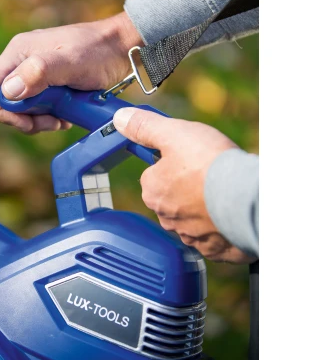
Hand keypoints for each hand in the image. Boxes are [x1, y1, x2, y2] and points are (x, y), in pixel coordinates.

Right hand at [0, 12, 141, 133]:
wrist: (121, 48)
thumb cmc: (98, 52)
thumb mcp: (70, 62)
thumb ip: (39, 73)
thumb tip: (8, 92)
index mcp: (19, 52)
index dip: (2, 109)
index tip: (27, 121)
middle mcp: (23, 62)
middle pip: (6, 100)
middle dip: (23, 118)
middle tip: (50, 123)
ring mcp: (36, 72)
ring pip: (23, 106)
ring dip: (38, 120)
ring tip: (60, 121)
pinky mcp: (50, 83)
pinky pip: (39, 105)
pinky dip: (48, 116)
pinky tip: (65, 117)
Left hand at [113, 107, 255, 263]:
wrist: (247, 198)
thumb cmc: (210, 165)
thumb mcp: (173, 133)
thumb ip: (145, 127)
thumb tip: (120, 119)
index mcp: (153, 191)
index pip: (153, 174)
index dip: (170, 162)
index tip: (186, 157)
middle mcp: (165, 217)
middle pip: (171, 196)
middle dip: (185, 185)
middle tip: (207, 171)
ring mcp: (189, 235)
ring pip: (191, 216)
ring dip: (202, 206)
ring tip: (222, 190)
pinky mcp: (212, 249)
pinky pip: (211, 236)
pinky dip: (218, 226)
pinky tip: (228, 213)